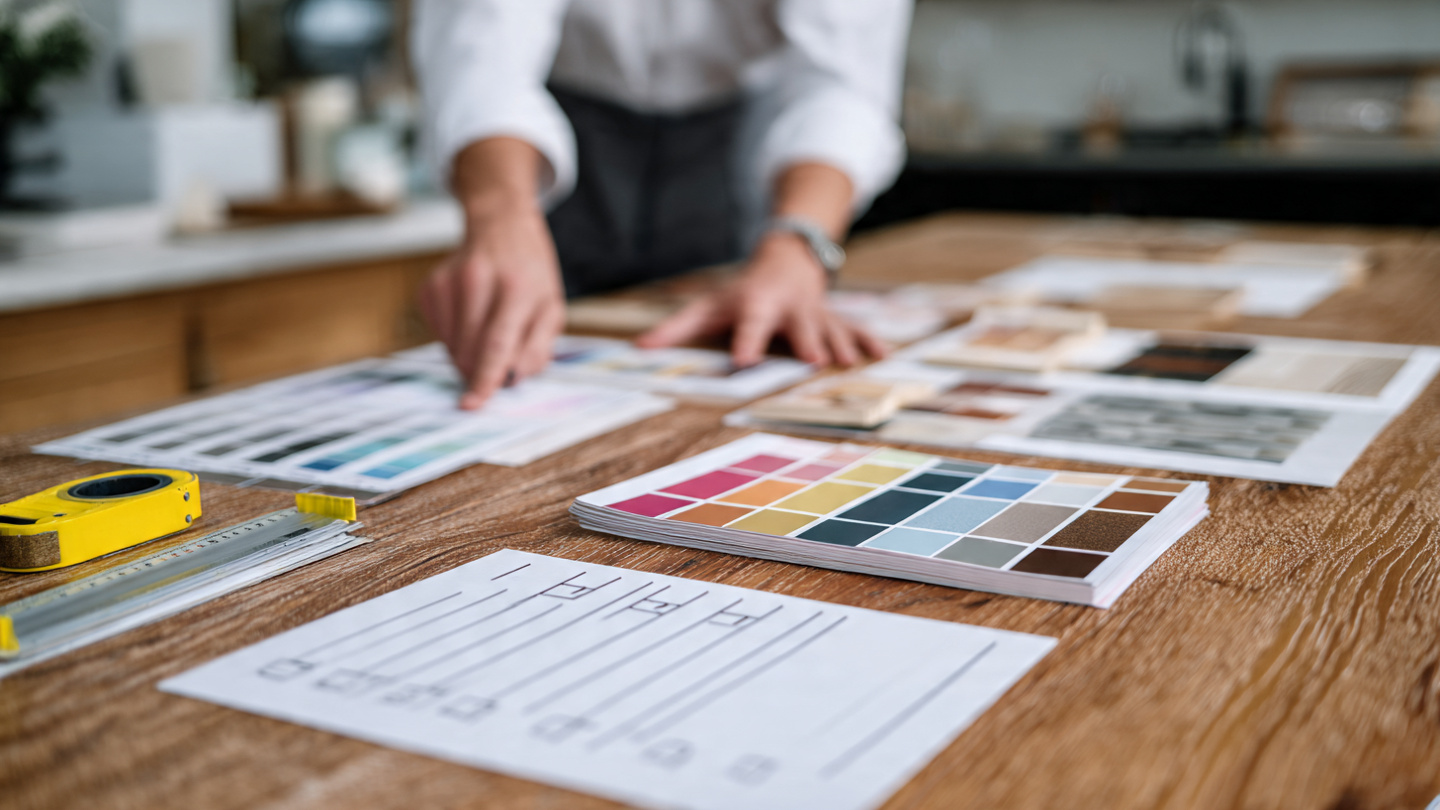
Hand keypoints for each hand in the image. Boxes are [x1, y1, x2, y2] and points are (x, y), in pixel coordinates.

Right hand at [418, 203, 565, 409]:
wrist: (501, 227)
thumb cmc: (531, 275)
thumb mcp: (552, 308)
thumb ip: (537, 349)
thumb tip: (511, 381)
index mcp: (517, 288)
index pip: (496, 345)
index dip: (485, 379)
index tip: (472, 404)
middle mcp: (478, 281)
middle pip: (469, 350)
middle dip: (479, 372)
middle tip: (496, 368)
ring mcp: (449, 282)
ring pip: (451, 346)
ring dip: (469, 355)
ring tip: (488, 329)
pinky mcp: (430, 286)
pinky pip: (439, 334)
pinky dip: (456, 338)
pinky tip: (471, 316)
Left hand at [637, 233, 887, 366]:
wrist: (787, 258)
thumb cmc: (740, 291)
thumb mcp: (708, 305)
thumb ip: (676, 327)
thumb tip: (639, 349)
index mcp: (757, 305)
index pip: (750, 324)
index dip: (746, 342)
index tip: (744, 361)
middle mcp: (789, 308)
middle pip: (799, 325)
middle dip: (808, 340)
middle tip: (813, 361)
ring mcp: (816, 312)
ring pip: (830, 327)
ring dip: (841, 344)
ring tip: (851, 363)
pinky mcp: (834, 317)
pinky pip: (854, 328)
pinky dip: (868, 340)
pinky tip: (883, 356)